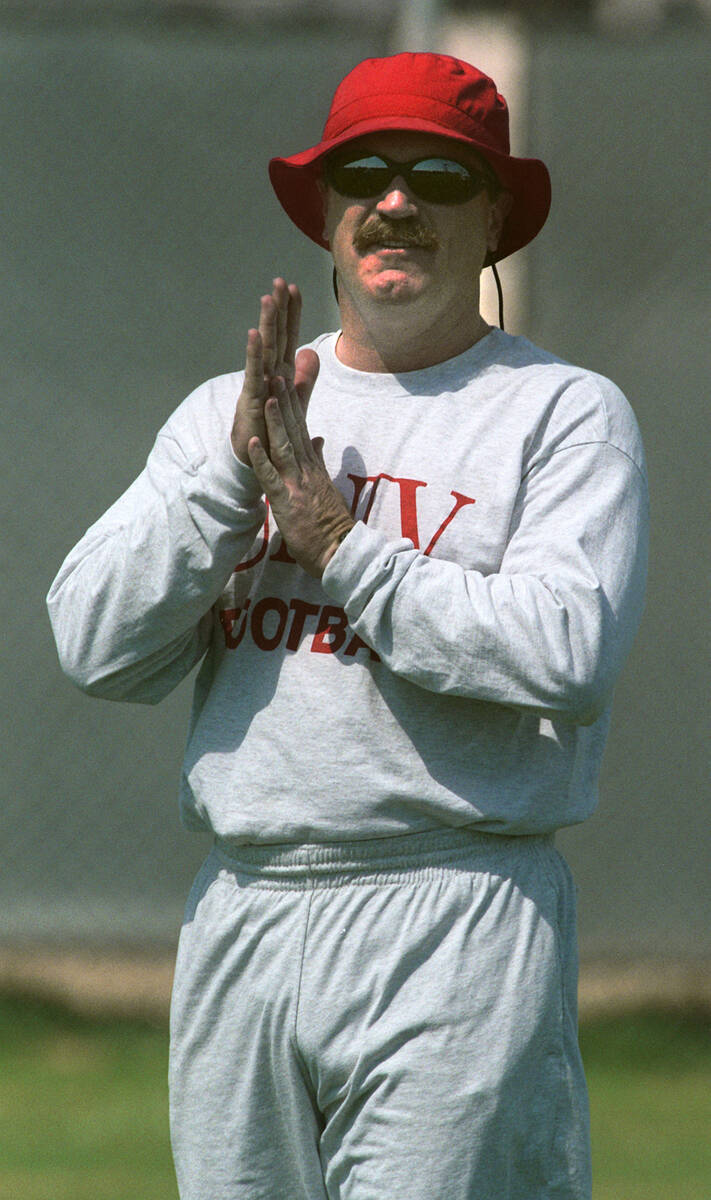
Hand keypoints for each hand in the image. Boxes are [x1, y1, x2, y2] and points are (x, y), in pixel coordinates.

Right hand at [231, 279, 317, 464]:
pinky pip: (254, 372)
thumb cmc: (273, 428)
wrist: (259, 457)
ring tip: (268, 297)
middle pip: (276, 335)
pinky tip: (254, 333)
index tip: (294, 287)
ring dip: (267, 322)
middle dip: (278, 308)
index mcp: (281, 372)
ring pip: (265, 348)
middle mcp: (269, 373)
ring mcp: (260, 383)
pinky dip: (254, 352)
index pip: (289, 336)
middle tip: (280, 280)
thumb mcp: (296, 401)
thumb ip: (304, 378)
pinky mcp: (253, 397)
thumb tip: (312, 352)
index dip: (292, 313)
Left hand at [247, 375, 354, 577]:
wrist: (340, 550)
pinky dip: (260, 458)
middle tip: (277, 370)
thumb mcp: (326, 486)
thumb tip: (319, 439)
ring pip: (284, 446)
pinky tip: (251, 441)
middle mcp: (306, 469)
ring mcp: (297, 483)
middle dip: (285, 400)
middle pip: (294, 429)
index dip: (292, 402)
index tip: (286, 379)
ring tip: (269, 395)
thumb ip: (320, 461)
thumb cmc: (330, 524)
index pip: (301, 427)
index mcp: (313, 465)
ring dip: (275, 420)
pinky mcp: (286, 501)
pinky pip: (270, 477)